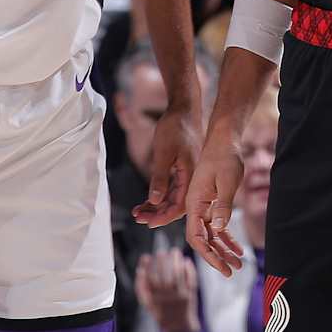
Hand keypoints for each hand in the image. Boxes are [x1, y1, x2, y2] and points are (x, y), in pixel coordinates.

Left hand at [134, 101, 201, 228]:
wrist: (183, 109)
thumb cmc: (175, 127)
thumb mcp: (163, 152)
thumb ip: (160, 177)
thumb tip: (155, 200)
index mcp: (192, 175)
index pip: (180, 204)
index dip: (164, 216)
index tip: (149, 223)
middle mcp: (193, 177)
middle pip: (177, 204)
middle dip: (158, 214)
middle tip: (138, 218)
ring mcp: (188, 173)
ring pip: (173, 197)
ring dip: (156, 206)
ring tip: (138, 212)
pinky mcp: (183, 169)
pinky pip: (172, 187)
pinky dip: (159, 194)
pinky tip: (146, 200)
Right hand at [134, 251, 199, 331]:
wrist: (178, 325)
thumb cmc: (160, 311)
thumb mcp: (146, 302)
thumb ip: (140, 286)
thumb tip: (140, 269)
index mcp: (155, 299)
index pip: (151, 279)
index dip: (148, 266)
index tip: (147, 256)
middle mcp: (168, 298)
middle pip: (165, 276)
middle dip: (162, 261)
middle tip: (161, 252)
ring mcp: (180, 296)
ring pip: (178, 275)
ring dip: (176, 261)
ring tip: (174, 252)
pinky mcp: (191, 295)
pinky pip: (190, 279)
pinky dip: (189, 269)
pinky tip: (186, 261)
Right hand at [182, 129, 245, 276]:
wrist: (223, 141)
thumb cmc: (224, 158)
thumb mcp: (226, 181)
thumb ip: (222, 205)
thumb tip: (219, 228)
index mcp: (194, 203)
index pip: (196, 237)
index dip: (208, 255)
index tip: (222, 268)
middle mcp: (195, 207)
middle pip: (202, 239)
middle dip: (216, 256)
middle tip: (232, 271)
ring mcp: (203, 206)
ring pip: (210, 234)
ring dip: (222, 250)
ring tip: (238, 264)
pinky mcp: (212, 203)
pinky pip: (217, 225)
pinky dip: (226, 238)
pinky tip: (237, 248)